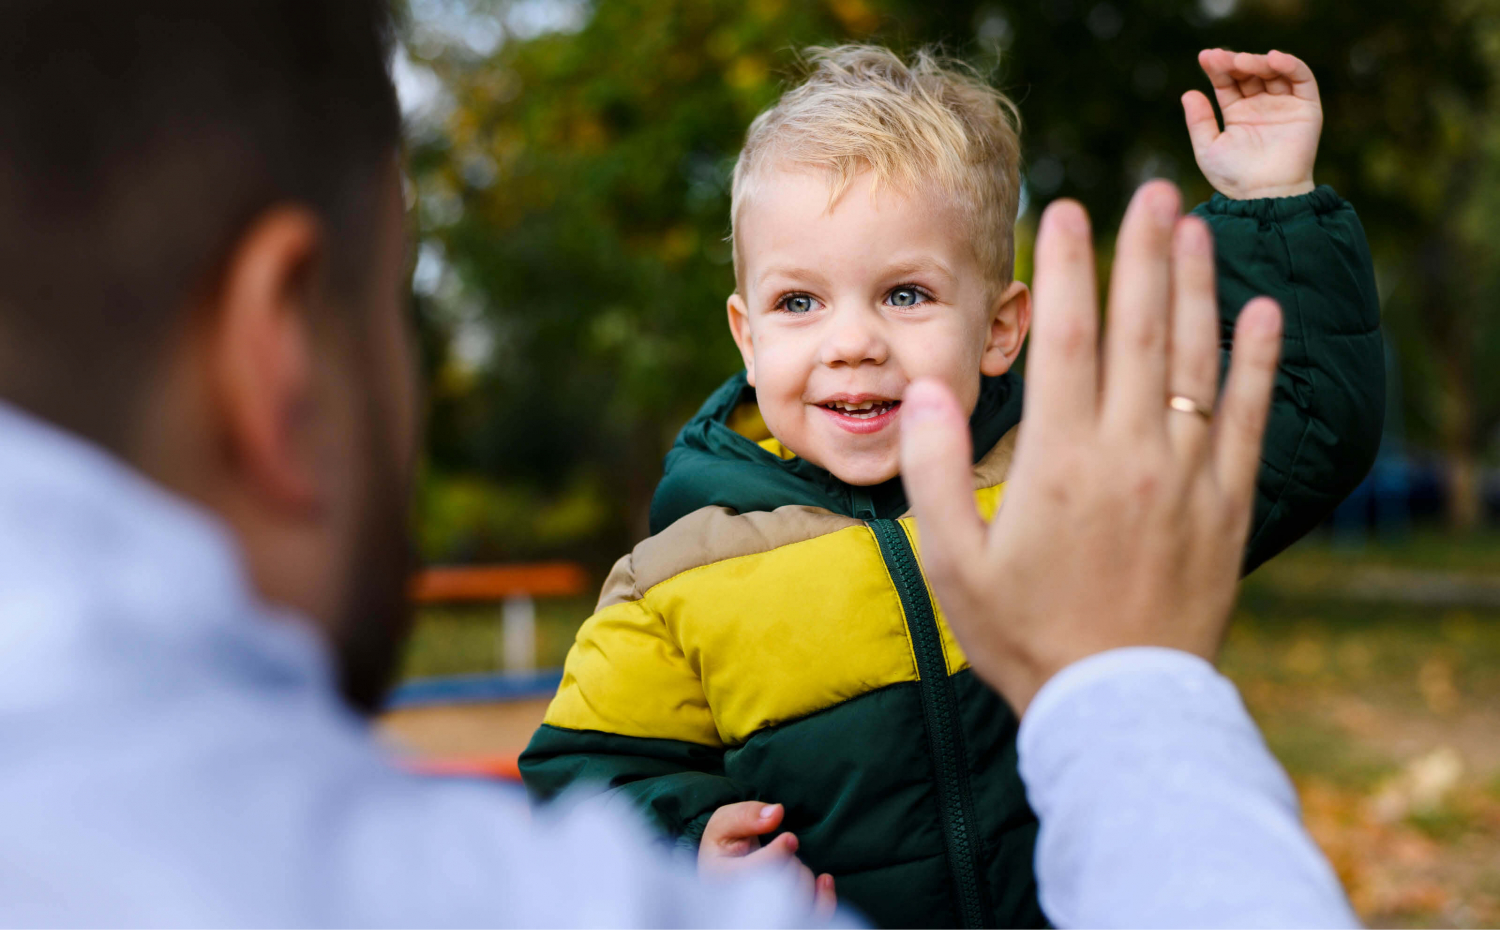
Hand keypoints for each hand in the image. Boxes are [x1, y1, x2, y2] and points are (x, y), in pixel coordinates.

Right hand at [698, 802, 835, 917]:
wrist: (725, 877)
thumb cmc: (726, 848)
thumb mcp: (724, 823)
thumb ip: (746, 815)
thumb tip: (777, 812)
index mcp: (724, 881)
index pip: (763, 869)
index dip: (782, 848)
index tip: (788, 838)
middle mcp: (742, 907)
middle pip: (785, 882)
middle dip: (791, 861)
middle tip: (782, 855)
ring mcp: (768, 919)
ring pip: (801, 898)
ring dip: (802, 875)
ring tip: (787, 868)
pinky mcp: (788, 922)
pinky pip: (816, 917)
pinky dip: (825, 897)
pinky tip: (823, 880)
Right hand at [899, 181, 1282, 714]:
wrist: (1116, 707)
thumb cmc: (1024, 635)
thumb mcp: (952, 560)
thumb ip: (933, 468)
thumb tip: (927, 387)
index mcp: (1059, 459)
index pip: (1064, 337)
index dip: (1066, 267)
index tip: (1067, 209)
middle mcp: (1129, 452)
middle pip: (1139, 330)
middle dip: (1144, 253)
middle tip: (1152, 191)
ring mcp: (1186, 475)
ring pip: (1195, 360)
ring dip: (1198, 288)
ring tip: (1197, 229)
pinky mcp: (1226, 505)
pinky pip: (1248, 418)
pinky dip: (1255, 362)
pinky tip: (1260, 313)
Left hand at [1182, 49, 1320, 199]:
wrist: (1265, 195)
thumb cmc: (1234, 177)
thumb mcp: (1208, 148)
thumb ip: (1198, 121)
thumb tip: (1188, 92)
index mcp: (1237, 113)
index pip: (1227, 82)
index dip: (1217, 68)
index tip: (1206, 57)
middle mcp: (1261, 105)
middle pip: (1249, 73)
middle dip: (1235, 62)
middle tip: (1221, 58)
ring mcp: (1284, 104)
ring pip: (1273, 71)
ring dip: (1258, 62)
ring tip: (1242, 61)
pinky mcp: (1306, 107)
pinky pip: (1301, 79)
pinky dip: (1290, 65)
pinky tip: (1272, 58)